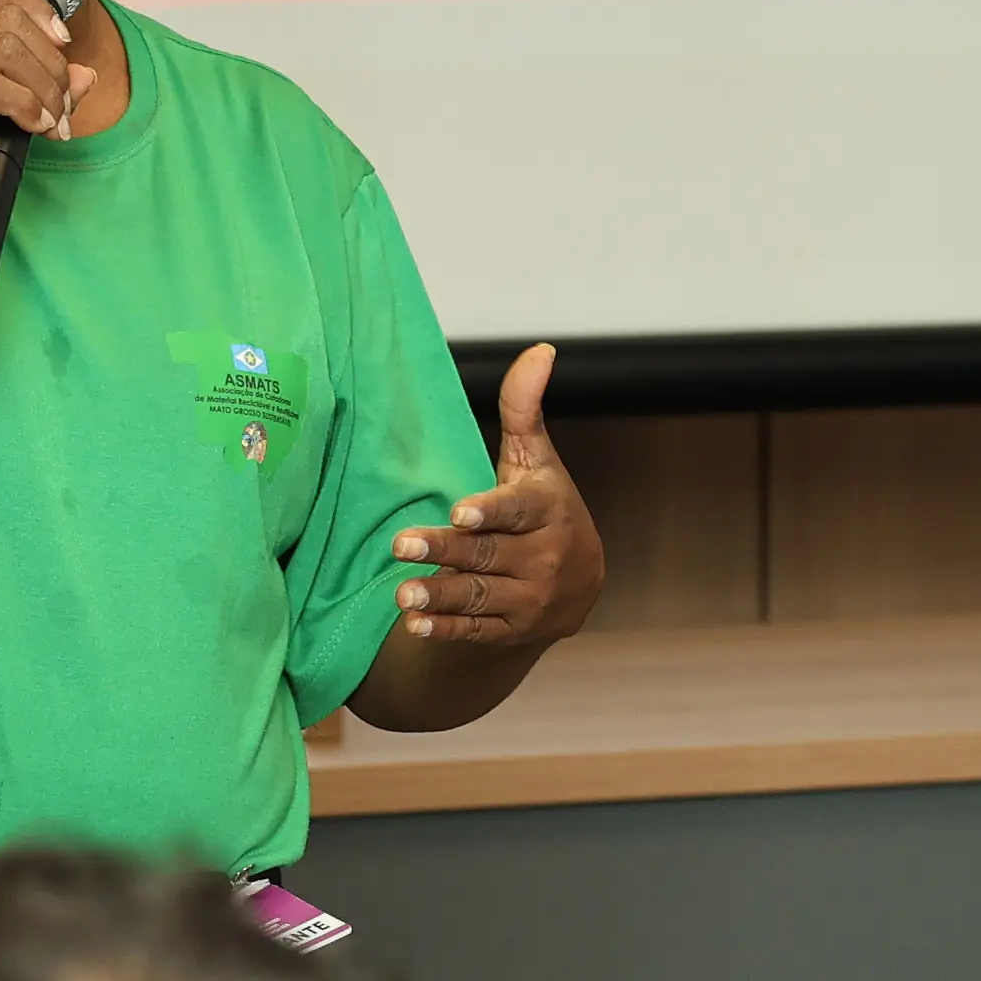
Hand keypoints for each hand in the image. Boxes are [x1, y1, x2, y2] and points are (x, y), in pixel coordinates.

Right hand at [0, 0, 81, 245]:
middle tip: (64, 104)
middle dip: (52, 63)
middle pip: (10, 21)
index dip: (38, 10)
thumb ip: (35, 84)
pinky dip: (26, 105)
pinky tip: (36, 127)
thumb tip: (87, 74)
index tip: (63, 44)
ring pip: (6, 49)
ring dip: (45, 87)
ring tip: (53, 122)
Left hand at [392, 343, 605, 650]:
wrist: (579, 585)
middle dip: (446, 551)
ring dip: (440, 596)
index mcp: (547, 510)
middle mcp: (542, 556)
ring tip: (402, 596)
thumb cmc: (544, 509)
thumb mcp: (537, 460)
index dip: (490, 511)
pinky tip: (416, 625)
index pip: (518, 510)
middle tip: (401, 545)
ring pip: (479, 595)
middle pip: (488, 553)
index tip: (460, 511)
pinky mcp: (512, 629)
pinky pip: (477, 631)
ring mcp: (528, 598)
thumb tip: (540, 350)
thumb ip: (525, 408)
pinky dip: (447, 630)